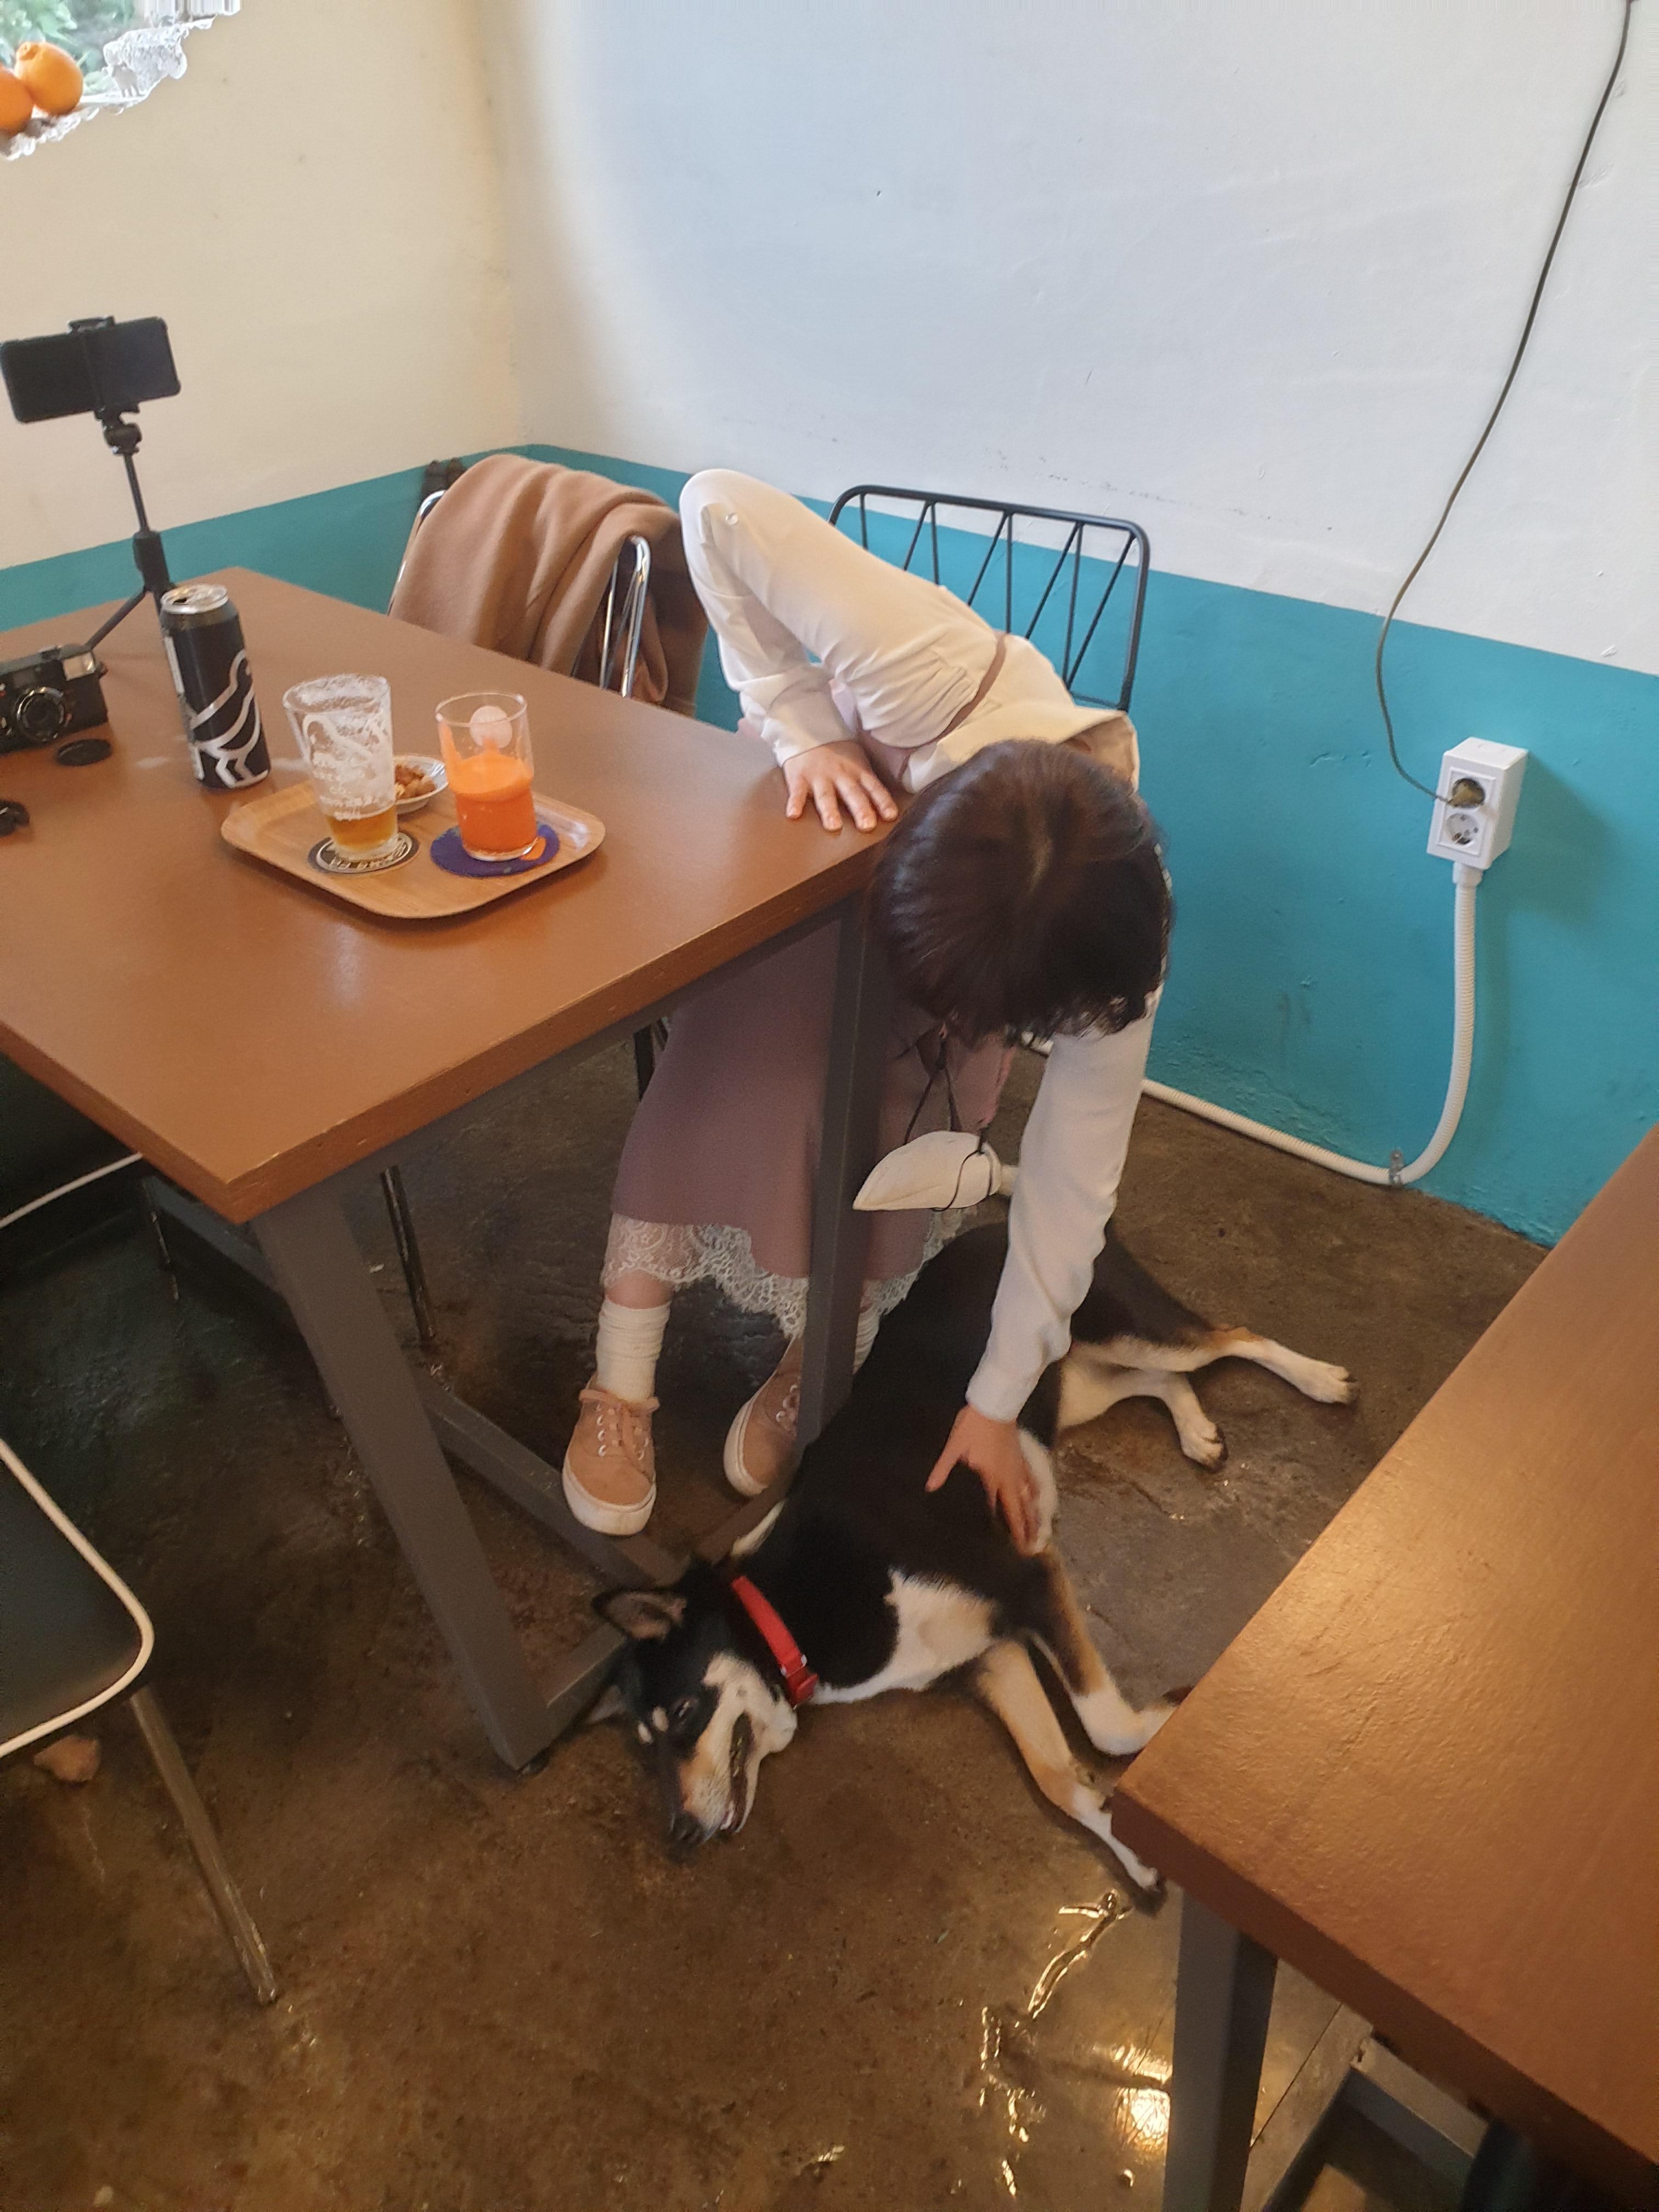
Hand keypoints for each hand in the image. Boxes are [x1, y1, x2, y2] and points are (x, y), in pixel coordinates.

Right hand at [782, 740, 898, 832]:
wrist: (808, 729)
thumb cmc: (837, 752)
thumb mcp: (857, 760)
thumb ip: (867, 781)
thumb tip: (886, 807)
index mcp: (857, 771)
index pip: (873, 787)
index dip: (882, 801)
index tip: (890, 816)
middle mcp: (840, 774)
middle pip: (852, 793)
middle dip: (860, 809)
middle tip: (867, 826)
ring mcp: (819, 776)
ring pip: (826, 795)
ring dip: (830, 810)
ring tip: (833, 826)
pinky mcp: (798, 777)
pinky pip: (797, 792)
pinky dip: (795, 803)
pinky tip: (794, 815)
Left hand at [926, 1403, 1041, 1553]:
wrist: (995, 1404)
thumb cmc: (973, 1426)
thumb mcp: (954, 1447)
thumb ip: (943, 1469)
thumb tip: (930, 1488)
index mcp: (991, 1478)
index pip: (1000, 1510)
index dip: (1006, 1529)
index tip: (1012, 1547)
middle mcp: (1008, 1477)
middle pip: (1019, 1508)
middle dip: (1025, 1529)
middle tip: (1030, 1548)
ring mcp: (1017, 1467)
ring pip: (1028, 1497)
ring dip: (1032, 1515)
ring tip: (1038, 1532)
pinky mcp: (1021, 1457)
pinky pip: (1031, 1479)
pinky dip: (1034, 1491)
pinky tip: (1037, 1497)